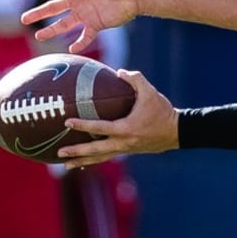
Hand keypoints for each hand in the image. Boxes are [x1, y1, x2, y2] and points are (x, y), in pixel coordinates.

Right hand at [21, 0, 140, 53]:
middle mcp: (77, 0)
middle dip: (38, 13)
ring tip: (38, 36)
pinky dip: (79, 43)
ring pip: (64, 24)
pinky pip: (85, 36)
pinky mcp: (97, 24)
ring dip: (52, 30)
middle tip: (23, 19)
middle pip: (53, 7)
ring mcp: (85, 13)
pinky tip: (71, 49)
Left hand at [58, 69, 178, 167]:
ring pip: (101, 157)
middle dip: (78, 152)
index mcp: (127, 128)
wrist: (177, 132)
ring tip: (66, 165)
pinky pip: (108, 156)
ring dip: (83, 161)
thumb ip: (135, 79)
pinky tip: (84, 162)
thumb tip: (119, 72)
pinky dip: (95, 160)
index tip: (67, 122)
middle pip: (96, 150)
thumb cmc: (163, 111)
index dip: (83, 125)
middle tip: (59, 152)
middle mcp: (124, 143)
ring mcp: (126, 149)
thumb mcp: (150, 92)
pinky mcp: (128, 151)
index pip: (100, 127)